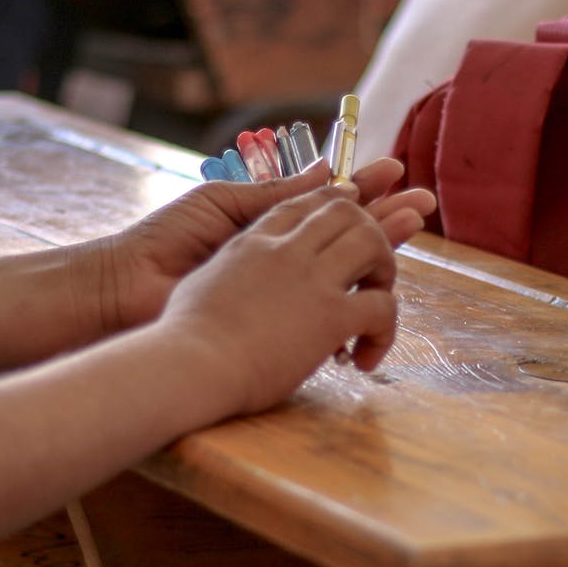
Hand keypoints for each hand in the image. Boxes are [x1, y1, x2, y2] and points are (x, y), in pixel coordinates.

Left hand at [95, 155, 434, 334]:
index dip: (365, 188)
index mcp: (271, 222)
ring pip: (346, 266)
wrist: (130, 288)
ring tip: (415, 224)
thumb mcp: (226, 203)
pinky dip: (356, 295)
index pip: (330, 202)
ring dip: (382, 244)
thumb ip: (279, 194)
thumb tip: (328, 169)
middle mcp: (286, 255)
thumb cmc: (168, 240)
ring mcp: (286, 288)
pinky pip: (326, 307)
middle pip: (350, 233)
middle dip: (387, 215)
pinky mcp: (282, 320)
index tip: (396, 172)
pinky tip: (380, 276)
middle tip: (423, 203)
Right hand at [158, 182, 413, 414]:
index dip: (334, 204)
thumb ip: (227, 267)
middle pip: (345, 210)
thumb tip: (231, 271)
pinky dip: (385, 330)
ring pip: (373, 242)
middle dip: (372, 227)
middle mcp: (286, 250)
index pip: (304, 203)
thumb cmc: (182, 335)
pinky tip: (365, 355)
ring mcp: (311, 279)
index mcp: (253, 241)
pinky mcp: (330, 315)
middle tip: (374, 268)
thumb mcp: (201, 281)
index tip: (353, 215)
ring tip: (376, 304)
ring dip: (386, 269)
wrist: (189, 363)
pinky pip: (382, 306)